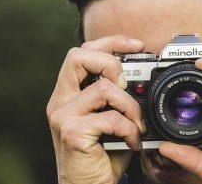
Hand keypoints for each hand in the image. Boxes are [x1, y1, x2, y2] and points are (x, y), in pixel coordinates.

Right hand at [46, 36, 145, 183]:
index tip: (136, 46)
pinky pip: (111, 118)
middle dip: (111, 63)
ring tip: (136, 125)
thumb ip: (116, 99)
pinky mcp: (72, 132)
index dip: (110, 42)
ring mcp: (63, 116)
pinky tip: (132, 142)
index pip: (81, 52)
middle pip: (78, 56)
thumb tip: (141, 80)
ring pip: (104, 88)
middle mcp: (60, 101)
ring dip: (131, 106)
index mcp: (68, 94)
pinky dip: (130, 130)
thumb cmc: (101, 158)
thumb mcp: (109, 121)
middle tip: (127, 86)